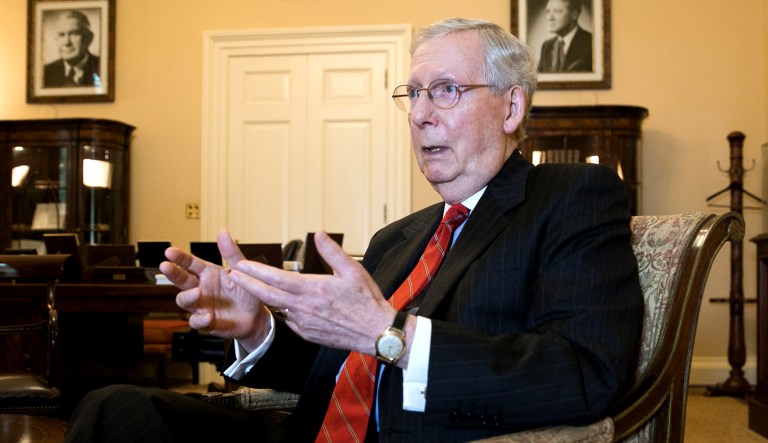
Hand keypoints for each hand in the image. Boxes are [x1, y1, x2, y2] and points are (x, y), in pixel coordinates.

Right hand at [159, 230, 270, 350]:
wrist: (256, 316)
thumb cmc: (246, 292)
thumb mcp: (241, 271)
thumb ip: (231, 253)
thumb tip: (222, 232)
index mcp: (208, 274)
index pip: (190, 263)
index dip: (179, 257)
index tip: (169, 251)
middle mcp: (201, 288)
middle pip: (181, 280)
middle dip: (172, 272)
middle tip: (165, 265)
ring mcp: (201, 305)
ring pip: (184, 300)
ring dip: (188, 297)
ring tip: (197, 293)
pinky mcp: (206, 322)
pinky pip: (196, 322)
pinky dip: (199, 320)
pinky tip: (207, 316)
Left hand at [230, 231, 395, 355]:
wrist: (376, 333)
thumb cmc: (366, 301)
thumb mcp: (353, 270)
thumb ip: (332, 252)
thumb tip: (318, 234)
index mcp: (313, 290)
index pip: (277, 278)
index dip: (256, 271)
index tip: (241, 264)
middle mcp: (304, 308)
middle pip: (267, 295)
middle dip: (247, 284)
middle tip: (233, 274)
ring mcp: (304, 323)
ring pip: (277, 308)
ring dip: (262, 296)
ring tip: (249, 286)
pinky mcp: (308, 334)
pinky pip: (289, 320)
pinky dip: (281, 310)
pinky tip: (280, 303)